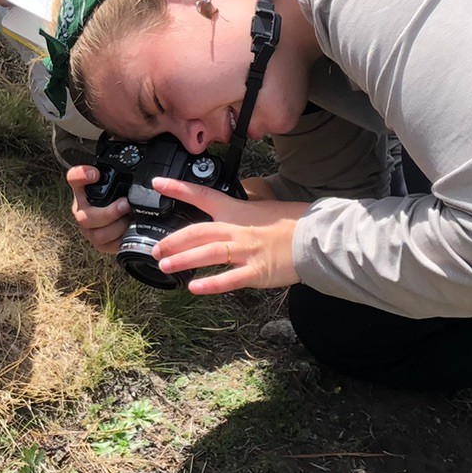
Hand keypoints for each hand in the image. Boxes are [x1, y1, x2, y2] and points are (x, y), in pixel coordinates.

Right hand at [66, 165, 130, 254]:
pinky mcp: (99, 243)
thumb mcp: (120, 184)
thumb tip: (140, 175)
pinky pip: (107, 246)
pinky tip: (128, 230)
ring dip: (117, 227)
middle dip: (108, 213)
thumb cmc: (121, 198)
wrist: (126, 218)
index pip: (74, 178)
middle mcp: (82, 210)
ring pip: (97, 235)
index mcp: (83, 191)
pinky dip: (120, 239)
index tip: (95, 174)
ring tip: (130, 219)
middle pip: (84, 217)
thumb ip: (123, 178)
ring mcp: (89, 229)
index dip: (81, 176)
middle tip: (125, 205)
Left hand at [149, 180, 308, 294]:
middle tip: (156, 249)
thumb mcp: (260, 209)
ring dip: (183, 259)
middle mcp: (237, 230)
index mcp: (237, 211)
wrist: (315, 237)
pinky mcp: (256, 271)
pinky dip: (211, 284)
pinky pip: (230, 279)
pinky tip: (194, 288)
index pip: (203, 195)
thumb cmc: (289, 224)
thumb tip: (221, 217)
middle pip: (198, 231)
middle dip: (173, 240)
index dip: (178, 188)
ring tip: (164, 266)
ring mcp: (246, 251)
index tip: (157, 184)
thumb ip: (237, 215)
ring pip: (208, 253)